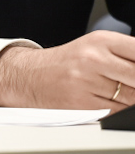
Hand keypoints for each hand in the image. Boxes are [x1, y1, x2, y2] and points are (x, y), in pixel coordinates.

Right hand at [0, 32, 134, 108]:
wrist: (29, 76)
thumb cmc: (68, 63)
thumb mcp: (97, 47)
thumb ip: (128, 55)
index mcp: (101, 41)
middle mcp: (93, 59)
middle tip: (129, 84)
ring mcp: (87, 82)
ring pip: (132, 99)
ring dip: (130, 99)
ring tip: (116, 91)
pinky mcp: (82, 104)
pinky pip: (117, 112)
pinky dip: (118, 110)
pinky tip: (107, 101)